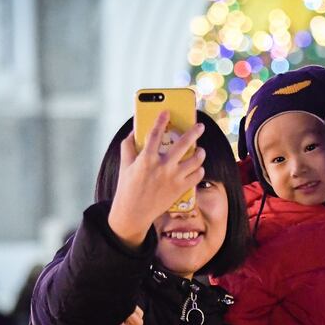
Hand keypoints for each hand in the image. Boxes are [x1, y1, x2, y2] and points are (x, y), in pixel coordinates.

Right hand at [108, 111, 205, 247]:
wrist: (133, 213)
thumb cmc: (127, 187)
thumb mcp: (124, 165)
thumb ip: (128, 146)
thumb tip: (134, 131)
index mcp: (146, 159)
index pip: (155, 134)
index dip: (161, 120)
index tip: (167, 111)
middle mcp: (162, 167)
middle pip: (183, 144)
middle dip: (194, 132)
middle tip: (200, 126)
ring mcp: (173, 178)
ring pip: (195, 161)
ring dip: (200, 153)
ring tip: (200, 149)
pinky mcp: (180, 189)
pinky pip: (197, 176)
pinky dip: (199, 169)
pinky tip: (197, 167)